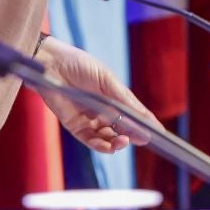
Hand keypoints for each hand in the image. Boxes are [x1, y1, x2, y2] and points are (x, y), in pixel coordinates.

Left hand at [35, 36, 159, 152]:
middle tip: (139, 139)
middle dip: (131, 136)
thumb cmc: (80, 65)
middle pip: (121, 129)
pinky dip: (101, 145)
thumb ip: (124, 100)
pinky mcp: (75, 126)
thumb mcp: (107, 80)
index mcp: (114, 97)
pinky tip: (108, 145)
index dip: (145, 124)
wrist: (51, 64)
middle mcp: (103, 110)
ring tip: (122, 141)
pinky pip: (90, 140)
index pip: (133, 114)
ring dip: (116, 143)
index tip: (158, 134)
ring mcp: (89, 119)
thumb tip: (144, 116)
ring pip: (107, 138)